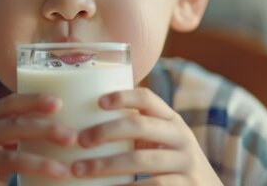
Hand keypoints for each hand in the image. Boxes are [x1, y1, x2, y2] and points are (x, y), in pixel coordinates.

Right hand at [0, 93, 76, 185]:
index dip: (34, 100)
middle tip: (72, 137)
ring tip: (64, 171)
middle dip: (46, 130)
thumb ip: (16, 131)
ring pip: (10, 158)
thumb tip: (63, 125)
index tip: (59, 103)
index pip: (8, 104)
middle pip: (13, 126)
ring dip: (41, 164)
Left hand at [70, 87, 222, 184]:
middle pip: (140, 126)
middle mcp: (181, 137)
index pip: (148, 98)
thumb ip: (136, 129)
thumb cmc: (170, 163)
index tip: (99, 101)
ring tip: (79, 170)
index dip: (123, 96)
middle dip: (105, 132)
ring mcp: (186, 163)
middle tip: (80, 140)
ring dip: (106, 165)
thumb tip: (83, 121)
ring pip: (141, 160)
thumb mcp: (162, 141)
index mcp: (171, 120)